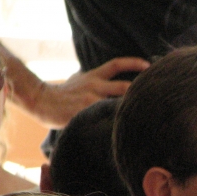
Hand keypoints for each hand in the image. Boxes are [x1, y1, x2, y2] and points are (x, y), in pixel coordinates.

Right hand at [30, 57, 149, 127]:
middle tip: (156, 97)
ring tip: (148, 116)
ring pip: (118, 104)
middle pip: (124, 86)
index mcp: (94, 76)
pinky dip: (117, 124)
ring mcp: (90, 100)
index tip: (149, 65)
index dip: (134, 63)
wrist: (41, 100)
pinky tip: (129, 132)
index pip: (117, 64)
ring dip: (132, 110)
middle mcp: (95, 86)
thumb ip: (97, 81)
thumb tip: (115, 83)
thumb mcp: (80, 80)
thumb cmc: (63, 94)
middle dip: (140, 92)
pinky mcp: (85, 113)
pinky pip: (105, 118)